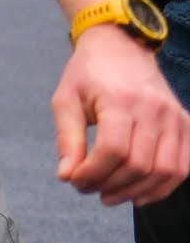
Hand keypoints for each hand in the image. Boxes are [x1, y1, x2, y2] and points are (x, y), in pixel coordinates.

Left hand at [53, 26, 189, 205]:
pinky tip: (139, 194)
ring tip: (110, 195)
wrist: (121, 47)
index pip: (112, 150)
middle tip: (89, 189)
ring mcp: (175, 117)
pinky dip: (163, 186)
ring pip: (165, 170)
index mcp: (120, 100)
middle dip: (110, 185)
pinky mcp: (185, 124)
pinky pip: (183, 165)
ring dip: (136, 191)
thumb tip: (67, 176)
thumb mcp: (66, 100)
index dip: (93, 174)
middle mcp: (154, 110)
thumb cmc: (88, 74)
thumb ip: (67, 139)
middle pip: (139, 164)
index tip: (75, 181)